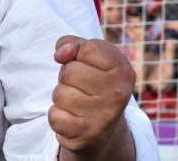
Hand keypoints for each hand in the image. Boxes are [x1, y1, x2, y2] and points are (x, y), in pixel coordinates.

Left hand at [49, 36, 135, 159]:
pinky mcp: (87, 134)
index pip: (86, 48)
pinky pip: (54, 115)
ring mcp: (104, 116)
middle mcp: (118, 93)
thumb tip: (60, 54)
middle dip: (67, 79)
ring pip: (59, 93)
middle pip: (69, 71)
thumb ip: (74, 44)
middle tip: (81, 89)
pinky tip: (73, 121)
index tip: (86, 66)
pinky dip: (58, 117)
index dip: (77, 55)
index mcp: (123, 70)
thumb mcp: (90, 59)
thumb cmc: (92, 85)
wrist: (103, 132)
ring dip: (61, 99)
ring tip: (77, 105)